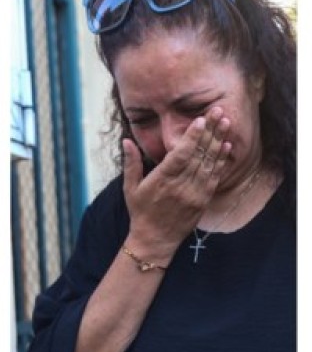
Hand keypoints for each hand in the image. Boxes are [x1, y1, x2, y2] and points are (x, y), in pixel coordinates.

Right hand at [122, 107, 230, 254]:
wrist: (155, 239)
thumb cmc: (140, 211)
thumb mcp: (130, 187)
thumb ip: (131, 162)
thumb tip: (126, 140)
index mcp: (161, 180)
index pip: (180, 154)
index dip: (191, 136)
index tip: (200, 120)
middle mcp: (180, 186)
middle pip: (199, 154)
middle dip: (210, 131)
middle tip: (218, 111)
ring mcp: (194, 193)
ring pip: (209, 162)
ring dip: (219, 141)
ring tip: (226, 122)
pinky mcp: (203, 199)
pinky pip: (214, 176)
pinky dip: (221, 160)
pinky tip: (226, 145)